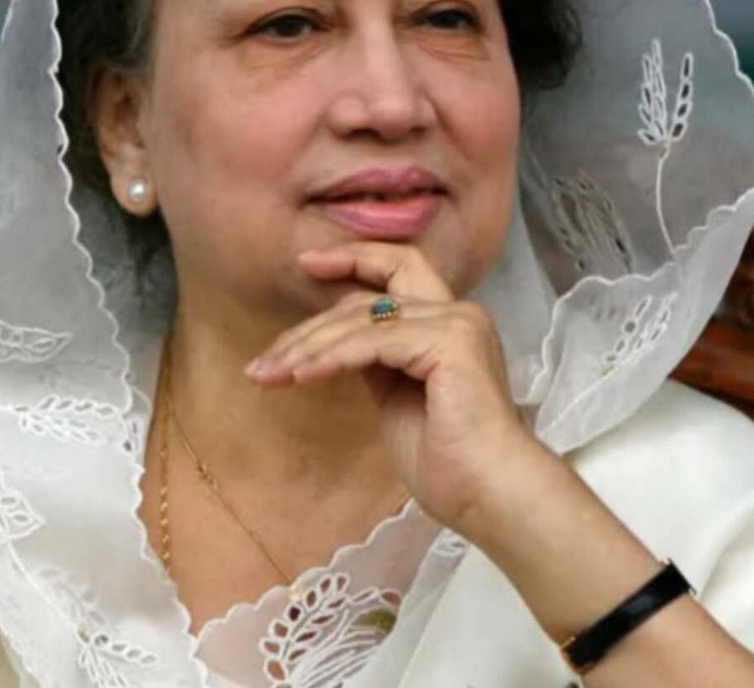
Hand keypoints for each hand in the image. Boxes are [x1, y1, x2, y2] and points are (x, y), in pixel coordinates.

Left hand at [244, 241, 543, 532]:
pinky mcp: (450, 343)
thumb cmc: (449, 462)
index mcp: (449, 323)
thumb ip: (376, 361)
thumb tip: (335, 342)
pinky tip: (300, 376)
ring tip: (268, 374)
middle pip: (367, 298)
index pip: (397, 269)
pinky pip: (373, 342)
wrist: (489, 494)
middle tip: (263, 361)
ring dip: (307, 348)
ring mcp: (456, 324)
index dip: (352, 258)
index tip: (306, 262)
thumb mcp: (397, 397)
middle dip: (309, 327)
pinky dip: (331, 358)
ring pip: (362, 319)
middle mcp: (457, 313)